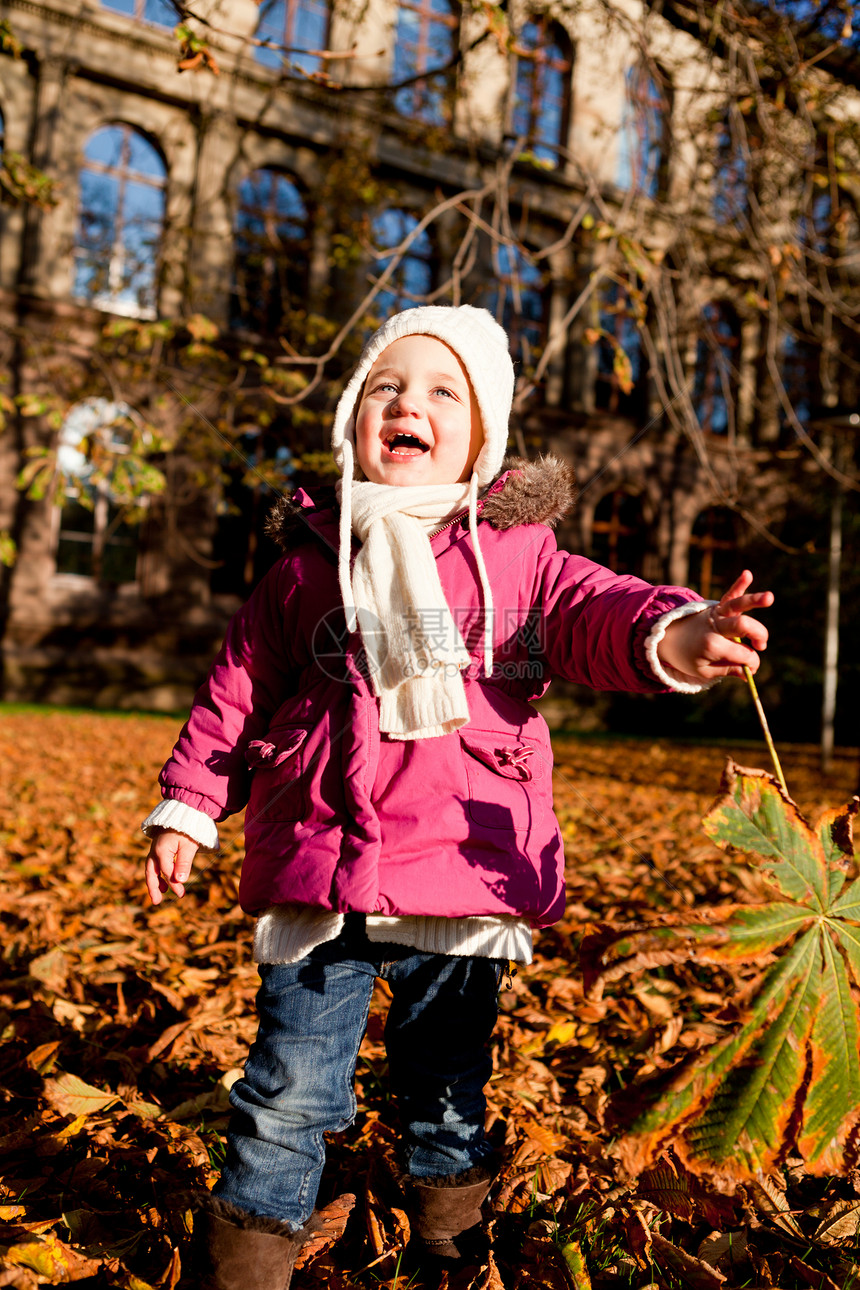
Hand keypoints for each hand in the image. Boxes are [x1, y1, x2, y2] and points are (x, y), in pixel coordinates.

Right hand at [145, 829, 198, 904]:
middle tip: (156, 902)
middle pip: (151, 872)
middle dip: (153, 888)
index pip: (167, 872)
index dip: (174, 884)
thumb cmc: (189, 829)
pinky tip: (165, 878)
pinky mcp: (158, 847)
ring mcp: (155, 848)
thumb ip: (184, 863)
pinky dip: (157, 872)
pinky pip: (154, 862)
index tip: (181, 894)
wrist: (185, 812)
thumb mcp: (189, 846)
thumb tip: (180, 881)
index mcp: (162, 850)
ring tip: (161, 893)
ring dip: (154, 881)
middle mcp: (155, 850)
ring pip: (151, 868)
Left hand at [658, 570, 773, 681]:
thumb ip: (728, 670)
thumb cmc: (688, 657)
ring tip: (769, 597)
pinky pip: (729, 594)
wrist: (667, 638)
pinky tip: (747, 574)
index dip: (751, 663)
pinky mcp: (716, 607)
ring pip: (737, 605)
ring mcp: (716, 614)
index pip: (743, 653)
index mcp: (712, 645)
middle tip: (761, 645)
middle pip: (742, 625)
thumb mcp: (704, 671)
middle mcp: (715, 626)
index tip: (750, 670)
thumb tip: (749, 673)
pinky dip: (738, 584)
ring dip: (754, 600)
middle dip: (759, 634)